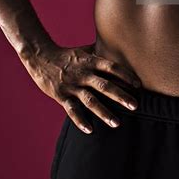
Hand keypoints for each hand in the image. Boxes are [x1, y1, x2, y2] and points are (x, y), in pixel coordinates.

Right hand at [21, 42, 141, 133]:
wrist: (41, 57)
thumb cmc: (67, 55)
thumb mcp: (84, 50)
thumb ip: (100, 52)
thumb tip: (118, 47)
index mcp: (91, 61)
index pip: (112, 67)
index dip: (126, 75)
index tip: (138, 85)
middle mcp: (83, 73)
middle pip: (104, 85)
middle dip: (120, 96)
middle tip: (135, 105)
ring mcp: (72, 85)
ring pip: (90, 100)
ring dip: (104, 112)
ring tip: (117, 123)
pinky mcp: (61, 95)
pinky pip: (71, 110)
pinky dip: (80, 120)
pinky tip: (90, 130)